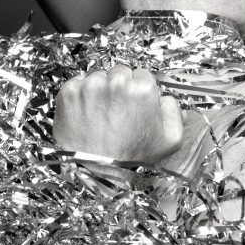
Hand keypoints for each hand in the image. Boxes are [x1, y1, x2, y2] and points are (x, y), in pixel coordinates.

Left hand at [53, 66, 182, 161]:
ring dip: (99, 90)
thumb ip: (175, 113)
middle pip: (119, 73)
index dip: (138, 91)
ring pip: (98, 77)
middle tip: (117, 111)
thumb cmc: (131, 157)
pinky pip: (77, 84)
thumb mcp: (169, 141)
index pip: (142, 75)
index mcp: (142, 89)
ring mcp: (90, 86)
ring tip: (100, 115)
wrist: (95, 171)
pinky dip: (80, 95)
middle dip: (119, 87)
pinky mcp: (69, 93)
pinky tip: (85, 114)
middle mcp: (116, 82)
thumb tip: (168, 100)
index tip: (133, 105)